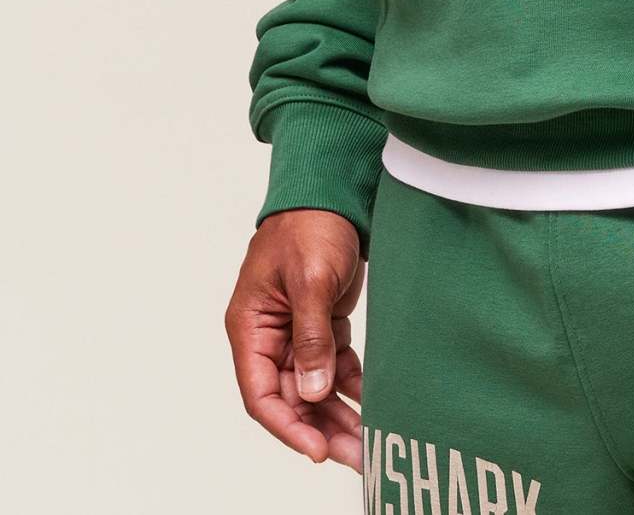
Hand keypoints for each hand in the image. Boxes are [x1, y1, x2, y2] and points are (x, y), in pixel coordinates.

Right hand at [225, 209, 365, 471]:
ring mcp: (296, 331)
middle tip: (354, 456)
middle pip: (291, 397)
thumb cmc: (309, 224)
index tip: (317, 449)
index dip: (287, 425)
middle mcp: (269, 335)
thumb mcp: (311, 278)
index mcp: (251, 326)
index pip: (261, 393)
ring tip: (367, 442)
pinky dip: (350, 383)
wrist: (333, 189)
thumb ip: (311, 335)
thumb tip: (313, 391)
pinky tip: (371, 401)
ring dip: (338, 413)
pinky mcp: (322, 322)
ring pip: (314, 386)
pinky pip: (334, 364)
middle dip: (321, 428)